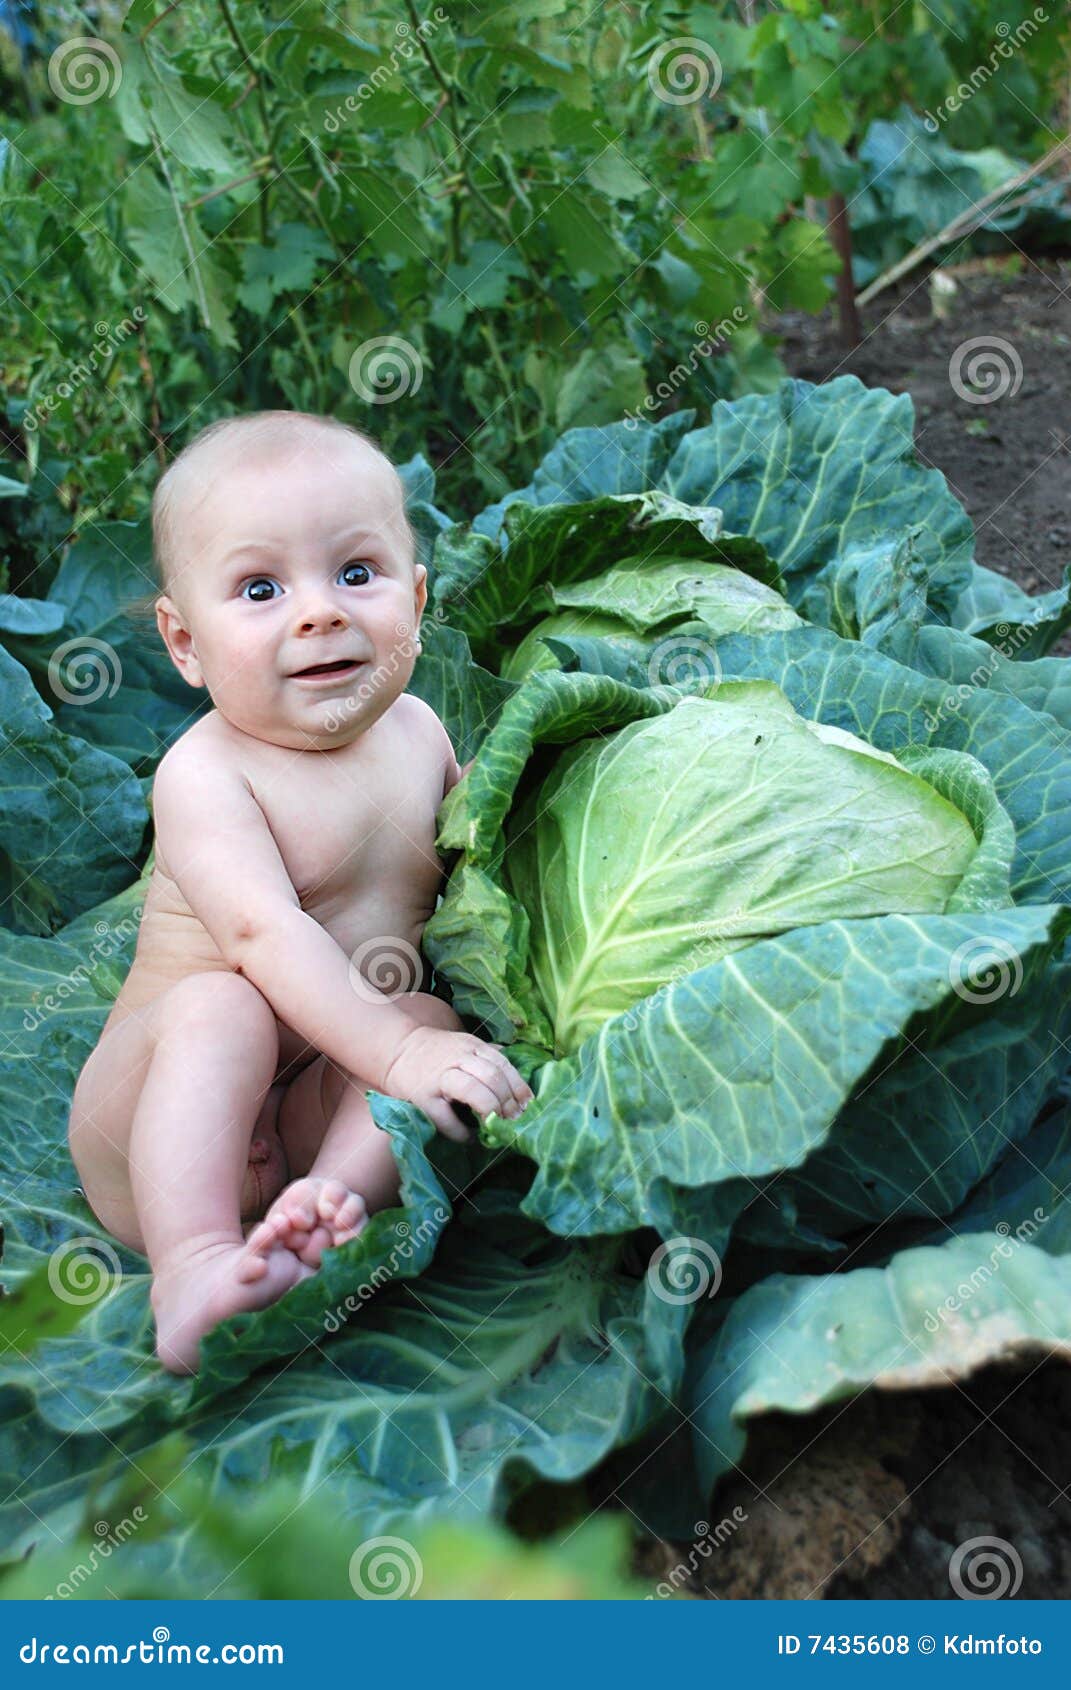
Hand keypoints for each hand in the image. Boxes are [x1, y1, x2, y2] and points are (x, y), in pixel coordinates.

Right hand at [381, 1026, 534, 1141]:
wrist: (396, 1050)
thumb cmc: (436, 1052)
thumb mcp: (464, 1045)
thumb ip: (489, 1056)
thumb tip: (519, 1077)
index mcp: (471, 1046)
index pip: (502, 1064)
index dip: (518, 1087)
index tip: (528, 1105)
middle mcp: (457, 1058)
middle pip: (492, 1076)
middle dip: (507, 1101)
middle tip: (514, 1119)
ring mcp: (439, 1078)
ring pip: (473, 1090)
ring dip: (490, 1109)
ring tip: (496, 1124)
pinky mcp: (422, 1098)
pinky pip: (446, 1118)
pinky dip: (461, 1132)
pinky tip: (470, 1137)